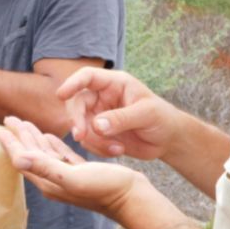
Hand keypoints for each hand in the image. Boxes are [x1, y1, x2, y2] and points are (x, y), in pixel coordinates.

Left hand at [0, 116, 143, 218]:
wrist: (134, 200)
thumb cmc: (106, 189)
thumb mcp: (74, 176)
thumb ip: (45, 167)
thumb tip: (17, 159)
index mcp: (50, 182)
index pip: (23, 160)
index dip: (11, 144)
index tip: (0, 128)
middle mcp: (56, 181)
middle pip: (32, 155)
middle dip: (20, 137)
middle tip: (10, 118)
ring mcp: (69, 177)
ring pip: (46, 154)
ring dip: (35, 138)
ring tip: (25, 123)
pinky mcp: (83, 173)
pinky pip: (62, 157)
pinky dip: (53, 145)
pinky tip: (49, 136)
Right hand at [56, 68, 181, 160]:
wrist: (168, 140)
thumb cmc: (162, 119)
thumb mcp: (146, 114)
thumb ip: (121, 118)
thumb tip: (96, 125)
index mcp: (113, 84)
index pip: (87, 77)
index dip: (72, 83)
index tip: (61, 95)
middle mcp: (102, 97)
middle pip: (77, 102)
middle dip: (77, 120)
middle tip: (80, 136)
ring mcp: (99, 115)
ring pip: (81, 125)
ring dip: (93, 140)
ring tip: (117, 149)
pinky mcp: (100, 134)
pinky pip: (89, 140)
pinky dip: (99, 149)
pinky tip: (118, 151)